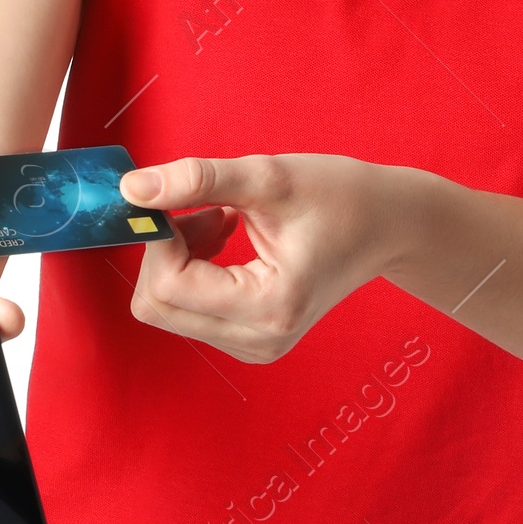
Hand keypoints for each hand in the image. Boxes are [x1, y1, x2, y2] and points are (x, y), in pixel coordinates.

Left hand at [119, 154, 421, 362]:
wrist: (389, 224)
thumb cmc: (343, 197)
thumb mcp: (268, 177)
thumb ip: (196, 181)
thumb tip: (132, 188)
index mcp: (269, 307)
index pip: (169, 286)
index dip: (158, 237)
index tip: (171, 196)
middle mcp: (258, 341)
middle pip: (158, 306)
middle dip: (165, 250)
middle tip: (202, 207)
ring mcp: (253, 345)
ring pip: (168, 307)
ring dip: (179, 256)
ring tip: (223, 217)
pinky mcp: (248, 337)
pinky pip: (189, 308)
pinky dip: (193, 267)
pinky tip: (225, 234)